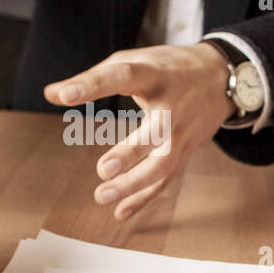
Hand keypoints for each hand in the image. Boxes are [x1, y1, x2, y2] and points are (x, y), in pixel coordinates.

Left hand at [43, 43, 234, 219]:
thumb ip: (94, 76)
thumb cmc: (168, 68)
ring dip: (134, 185)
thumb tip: (51, 93)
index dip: (93, 85)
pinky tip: (121, 212)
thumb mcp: (137, 60)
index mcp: (155, 74)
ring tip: (102, 196)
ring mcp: (182, 133)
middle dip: (130, 153)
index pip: (123, 76)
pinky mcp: (185, 151)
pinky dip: (144, 198)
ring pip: (162, 165)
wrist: (222, 78)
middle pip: (155, 133)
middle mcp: (172, 106)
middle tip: (102, 170)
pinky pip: (165, 180)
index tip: (62, 94)